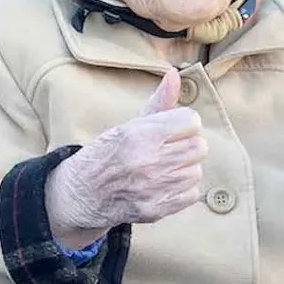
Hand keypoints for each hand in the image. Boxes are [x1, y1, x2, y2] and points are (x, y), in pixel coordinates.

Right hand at [44, 68, 206, 248]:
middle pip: (199, 147)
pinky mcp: (156, 209)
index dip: (184, 124)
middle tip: (169, 149)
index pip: (191, 122)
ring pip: (196, 170)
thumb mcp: (131, 124)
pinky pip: (192, 193)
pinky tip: (165, 184)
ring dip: (185, 168)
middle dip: (187, 145)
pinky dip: (182, 189)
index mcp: (141, 135)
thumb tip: (175, 73)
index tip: (172, 130)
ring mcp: (152, 188)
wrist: (84, 192)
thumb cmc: (110, 152)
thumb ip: (159, 101)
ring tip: (165, 167)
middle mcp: (148, 161)